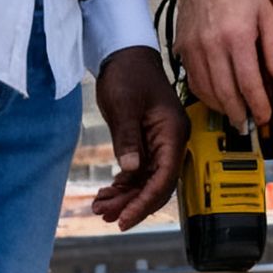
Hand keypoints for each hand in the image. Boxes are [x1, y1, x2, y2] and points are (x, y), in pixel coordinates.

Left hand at [90, 47, 186, 230]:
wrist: (125, 53)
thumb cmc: (128, 73)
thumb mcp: (124, 105)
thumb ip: (128, 139)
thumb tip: (130, 170)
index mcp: (172, 131)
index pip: (164, 178)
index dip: (145, 202)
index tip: (124, 219)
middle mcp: (170, 140)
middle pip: (157, 184)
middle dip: (132, 203)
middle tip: (106, 216)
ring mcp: (159, 142)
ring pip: (146, 180)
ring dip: (125, 196)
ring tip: (100, 207)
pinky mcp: (147, 141)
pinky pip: (139, 171)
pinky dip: (124, 184)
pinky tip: (107, 192)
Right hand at [173, 0, 272, 130]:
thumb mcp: (266, 11)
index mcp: (237, 36)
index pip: (249, 83)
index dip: (258, 105)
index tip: (265, 116)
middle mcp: (212, 44)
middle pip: (225, 93)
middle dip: (239, 114)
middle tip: (249, 124)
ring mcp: (193, 46)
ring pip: (206, 91)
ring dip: (221, 108)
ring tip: (234, 114)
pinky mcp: (181, 45)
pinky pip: (192, 78)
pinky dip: (204, 93)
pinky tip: (215, 96)